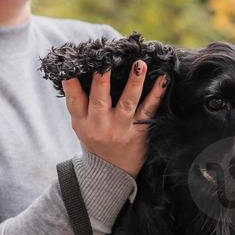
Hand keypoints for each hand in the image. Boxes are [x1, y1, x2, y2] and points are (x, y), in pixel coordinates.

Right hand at [63, 62, 167, 178]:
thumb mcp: (80, 126)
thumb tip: (82, 69)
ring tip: (139, 64)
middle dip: (102, 80)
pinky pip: (148, 110)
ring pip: (127, 103)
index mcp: (82, 121)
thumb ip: (80, 103)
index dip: (71, 83)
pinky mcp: (139, 133)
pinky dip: (157, 94)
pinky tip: (163, 79)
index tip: (72, 66)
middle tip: (106, 61)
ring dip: (134, 82)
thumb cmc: (96, 141)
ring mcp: (121, 129)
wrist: (111, 173)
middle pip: (99, 99)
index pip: (74, 99)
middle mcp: (100, 125)